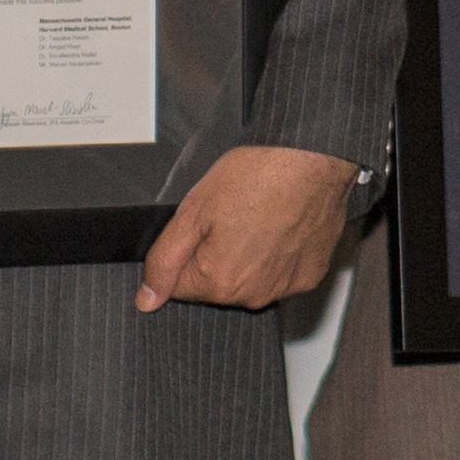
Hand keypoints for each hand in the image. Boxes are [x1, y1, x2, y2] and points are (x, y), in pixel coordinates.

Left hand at [139, 143, 354, 311]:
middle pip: (217, 285)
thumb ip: (165, 260)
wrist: (312, 159)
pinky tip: (283, 225)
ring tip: (260, 218)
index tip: (205, 225)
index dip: (187, 251)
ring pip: (250, 280)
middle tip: (232, 216)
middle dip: (216, 255)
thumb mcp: (193, 211)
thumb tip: (147, 300)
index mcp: (219, 282)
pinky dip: (280, 255)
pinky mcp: (310, 275)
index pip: (181, 286)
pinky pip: (282, 274)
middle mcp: (254, 295)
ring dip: (249, 256)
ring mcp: (286, 287)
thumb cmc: (257, 176)